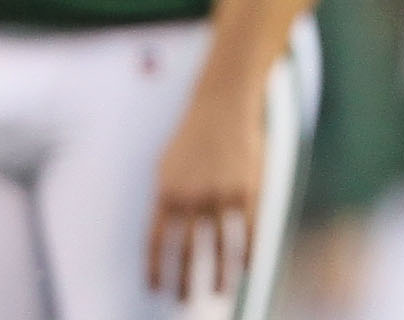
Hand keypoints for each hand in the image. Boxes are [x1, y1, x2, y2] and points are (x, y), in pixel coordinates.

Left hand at [148, 66, 265, 299]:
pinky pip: (247, 231)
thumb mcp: (165, 165)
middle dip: (185, 282)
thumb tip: (161, 239)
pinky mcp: (246, 191)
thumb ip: (164, 201)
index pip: (157, 243)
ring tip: (220, 292)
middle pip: (188, 253)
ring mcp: (220, 195)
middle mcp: (191, 198)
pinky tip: (247, 267)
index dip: (156, 269)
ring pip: (220, 248)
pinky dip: (247, 253)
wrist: (222, 105)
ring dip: (220, 276)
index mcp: (166, 193)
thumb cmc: (192, 136)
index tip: (156, 288)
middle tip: (185, 301)